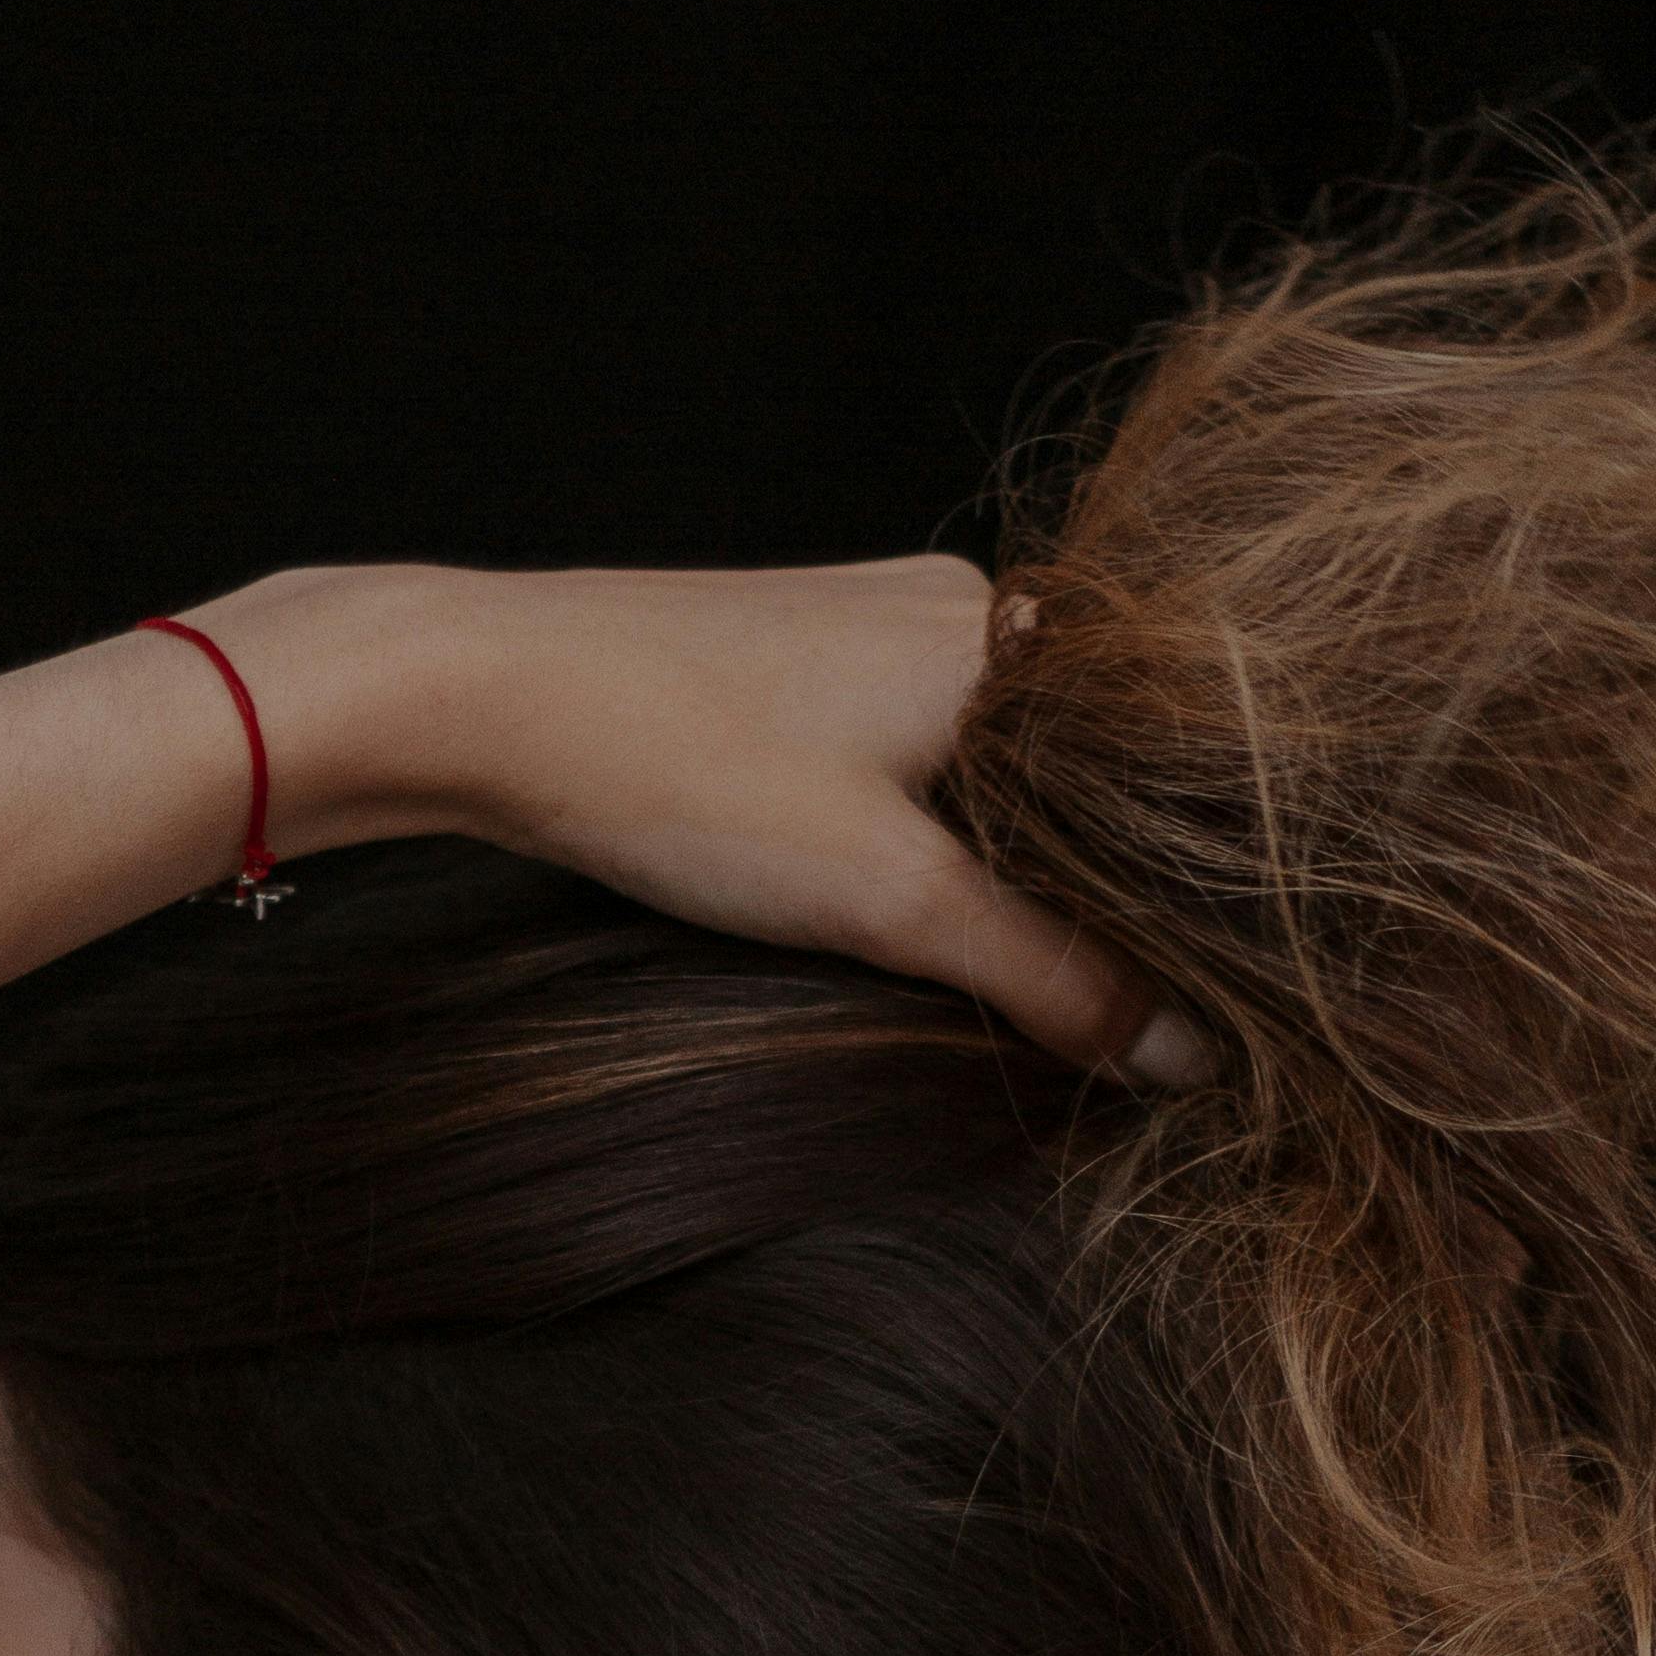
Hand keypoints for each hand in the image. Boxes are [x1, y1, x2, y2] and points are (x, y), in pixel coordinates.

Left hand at [214, 557, 1206, 1087]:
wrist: (474, 695)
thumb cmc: (675, 766)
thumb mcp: (890, 898)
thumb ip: (1048, 974)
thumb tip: (1181, 1051)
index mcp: (1010, 631)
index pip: (1155, 769)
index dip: (1163, 891)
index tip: (1175, 997)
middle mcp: (956, 604)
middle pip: (1071, 774)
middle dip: (1068, 890)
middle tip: (1068, 1003)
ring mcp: (863, 624)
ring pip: (978, 771)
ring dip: (979, 870)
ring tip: (953, 951)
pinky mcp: (783, 662)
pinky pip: (897, 759)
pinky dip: (903, 839)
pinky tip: (865, 895)